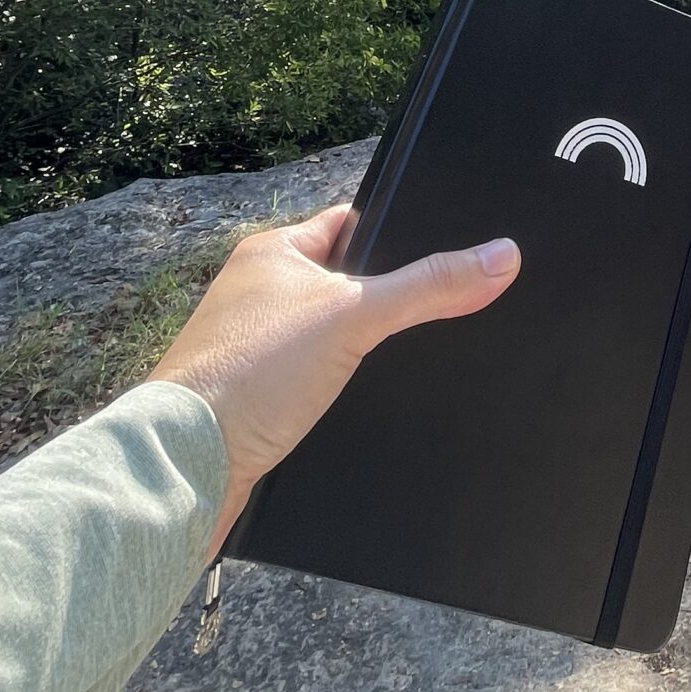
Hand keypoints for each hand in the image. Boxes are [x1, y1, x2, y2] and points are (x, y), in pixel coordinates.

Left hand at [148, 203, 519, 556]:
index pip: (349, 225)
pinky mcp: (254, 402)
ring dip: (364, 353)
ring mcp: (252, 350)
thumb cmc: (251, 373)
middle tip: (445, 310)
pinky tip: (374, 408)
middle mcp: (258, 296)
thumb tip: (505, 254)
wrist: (185, 467)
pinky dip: (342, 394)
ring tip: (419, 362)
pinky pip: (313, 385)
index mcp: (273, 254)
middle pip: (344, 284)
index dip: (397, 234)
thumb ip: (429, 286)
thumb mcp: (354, 315)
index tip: (446, 248)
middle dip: (387, 301)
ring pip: (330, 339)